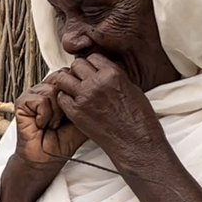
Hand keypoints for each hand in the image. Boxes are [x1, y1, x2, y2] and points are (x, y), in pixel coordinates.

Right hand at [14, 76, 86, 171]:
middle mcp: (44, 90)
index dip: (74, 90)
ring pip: (52, 90)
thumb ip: (87, 102)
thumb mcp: (82, 118)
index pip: (67, 75)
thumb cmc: (62, 141)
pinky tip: (43, 124)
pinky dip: (45, 115)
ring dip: (56, 112)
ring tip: (53, 123)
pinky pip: (41, 100)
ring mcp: (32, 95)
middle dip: (66, 101)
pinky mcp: (22, 102)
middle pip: (60, 79)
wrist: (47, 159)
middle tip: (62, 119)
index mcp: (57, 91)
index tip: (74, 110)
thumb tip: (98, 88)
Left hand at [49, 54, 165, 166]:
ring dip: (68, 82)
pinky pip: (61, 98)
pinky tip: (72, 103)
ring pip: (63, 78)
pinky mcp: (76, 113)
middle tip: (81, 80)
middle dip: (78, 71)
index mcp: (113, 74)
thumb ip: (114, 77)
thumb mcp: (132, 89)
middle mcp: (97, 82)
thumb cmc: (139, 120)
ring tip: (74, 90)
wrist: (136, 143)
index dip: (91, 64)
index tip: (91, 70)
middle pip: (76, 65)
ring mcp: (84, 97)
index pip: (93, 57)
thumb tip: (104, 72)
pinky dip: (64, 98)